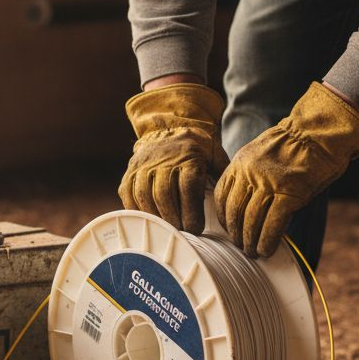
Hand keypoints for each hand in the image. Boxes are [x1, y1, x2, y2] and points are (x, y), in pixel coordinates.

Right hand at [118, 82, 227, 232]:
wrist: (170, 126)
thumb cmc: (198, 148)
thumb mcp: (215, 156)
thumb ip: (222, 177)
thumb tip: (229, 204)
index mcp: (188, 155)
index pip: (188, 187)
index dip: (191, 212)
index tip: (196, 229)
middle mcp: (163, 158)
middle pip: (164, 194)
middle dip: (173, 219)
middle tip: (181, 234)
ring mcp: (143, 164)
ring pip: (145, 195)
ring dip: (156, 217)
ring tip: (167, 230)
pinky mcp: (130, 171)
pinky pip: (129, 194)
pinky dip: (137, 211)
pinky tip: (149, 221)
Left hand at [215, 82, 358, 257]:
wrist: (320, 131)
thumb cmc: (296, 144)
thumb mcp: (262, 153)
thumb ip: (250, 174)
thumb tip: (247, 203)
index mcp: (240, 162)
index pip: (222, 195)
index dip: (223, 216)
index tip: (228, 228)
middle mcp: (250, 173)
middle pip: (235, 211)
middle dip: (236, 233)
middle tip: (240, 246)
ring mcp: (269, 184)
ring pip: (251, 221)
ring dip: (250, 241)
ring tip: (253, 252)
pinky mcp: (289, 193)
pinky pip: (272, 224)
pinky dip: (267, 241)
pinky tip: (267, 250)